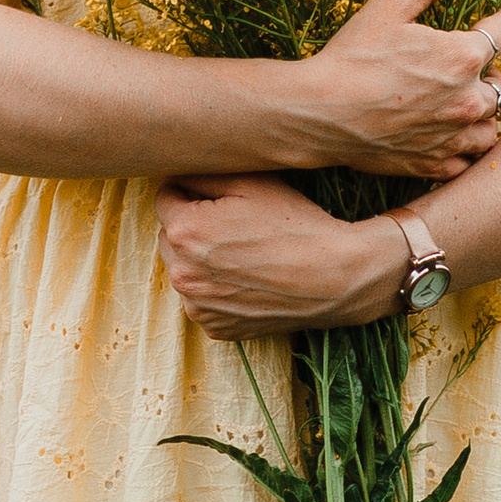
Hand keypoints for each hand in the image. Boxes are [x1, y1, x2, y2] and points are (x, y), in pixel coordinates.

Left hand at [156, 176, 405, 336]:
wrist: (334, 278)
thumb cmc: (295, 224)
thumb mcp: (250, 183)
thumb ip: (201, 173)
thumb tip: (175, 174)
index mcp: (183, 232)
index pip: (165, 198)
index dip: (194, 192)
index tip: (221, 198)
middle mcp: (182, 274)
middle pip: (170, 237)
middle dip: (192, 228)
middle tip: (236, 226)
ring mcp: (198, 306)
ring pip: (186, 270)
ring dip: (202, 261)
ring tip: (245, 255)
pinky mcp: (215, 328)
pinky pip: (204, 300)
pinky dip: (218, 291)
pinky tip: (249, 281)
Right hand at [291, 0, 500, 178]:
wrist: (320, 112)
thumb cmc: (353, 56)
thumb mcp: (389, 6)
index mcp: (463, 57)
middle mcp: (467, 101)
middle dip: (496, 76)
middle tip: (480, 71)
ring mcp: (452, 137)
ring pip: (491, 131)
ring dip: (486, 117)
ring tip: (471, 109)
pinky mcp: (432, 164)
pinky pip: (466, 163)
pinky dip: (465, 152)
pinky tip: (453, 142)